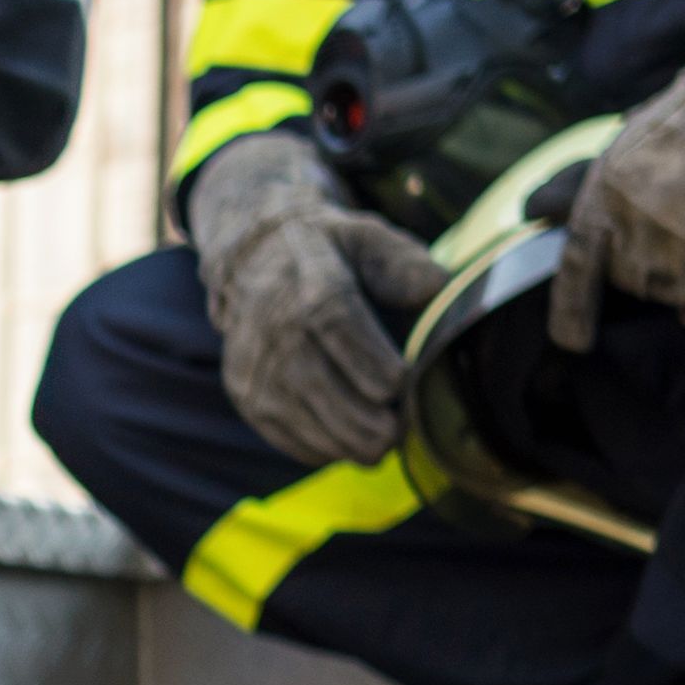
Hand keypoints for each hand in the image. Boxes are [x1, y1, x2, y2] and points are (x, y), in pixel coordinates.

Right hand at [188, 132, 447, 477]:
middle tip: (400, 430)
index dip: (371, 362)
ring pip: (305, 420)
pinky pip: (290, 438)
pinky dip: (325, 447)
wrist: (251, 262)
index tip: (401, 384)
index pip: (336, 322)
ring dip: (350, 442)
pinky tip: (350, 438)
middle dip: (367, 420)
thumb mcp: (365, 238)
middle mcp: (274, 328)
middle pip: (320, 385)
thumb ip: (403, 262)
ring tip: (383, 441)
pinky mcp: (248, 396)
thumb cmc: (327, 254)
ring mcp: (257, 368)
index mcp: (312, 283)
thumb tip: (436, 288)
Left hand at [551, 0, 684, 348]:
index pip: (580, 267)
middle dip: (650, 260)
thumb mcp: (625, 144)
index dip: (572, 310)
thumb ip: (578, 184)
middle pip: (632, 281)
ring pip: (675, 297)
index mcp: (607, 194)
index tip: (572, 341)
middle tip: (683, 217)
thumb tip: (533, 208)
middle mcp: (641, 229)